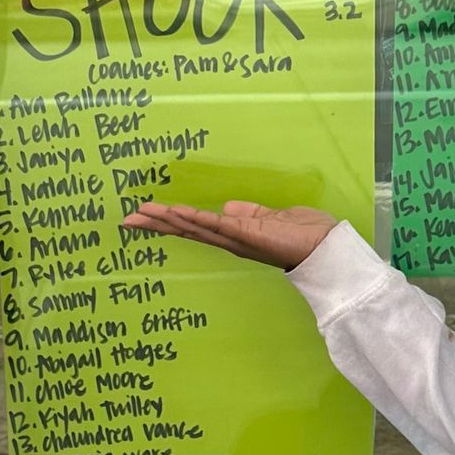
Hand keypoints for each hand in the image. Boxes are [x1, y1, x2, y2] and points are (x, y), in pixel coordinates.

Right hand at [120, 198, 336, 269]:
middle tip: (127, 219)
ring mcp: (237, 239)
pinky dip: (195, 219)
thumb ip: (251, 214)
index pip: (197, 226)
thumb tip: (228, 207)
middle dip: (158, 225)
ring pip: (196, 228)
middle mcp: (231, 241)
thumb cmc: (306, 233)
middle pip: (188, 230)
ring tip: (141, 214)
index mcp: (236, 235)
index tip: (146, 215)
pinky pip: (216, 226)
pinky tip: (176, 213)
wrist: (327, 248)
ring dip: (168, 221)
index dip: (171, 222)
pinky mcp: (247, 235)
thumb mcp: (273, 218)